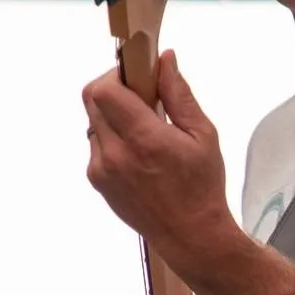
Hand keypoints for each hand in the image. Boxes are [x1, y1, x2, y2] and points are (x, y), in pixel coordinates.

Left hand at [82, 50, 237, 267]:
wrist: (190, 235)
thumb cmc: (202, 186)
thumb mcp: (202, 136)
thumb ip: (179, 95)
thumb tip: (165, 59)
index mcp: (145, 139)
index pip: (104, 90)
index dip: (117, 75)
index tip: (138, 77)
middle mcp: (116, 154)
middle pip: (91, 100)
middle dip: (113, 89)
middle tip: (140, 98)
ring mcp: (102, 169)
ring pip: (93, 121)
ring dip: (112, 115)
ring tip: (142, 130)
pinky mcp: (97, 181)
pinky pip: (95, 145)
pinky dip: (111, 138)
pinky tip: (137, 152)